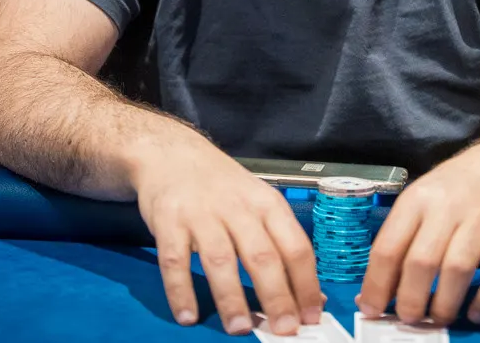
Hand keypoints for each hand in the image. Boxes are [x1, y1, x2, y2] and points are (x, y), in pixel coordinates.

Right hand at [132, 138, 323, 335]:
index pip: (295, 246)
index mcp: (266, 204)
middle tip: (283, 330)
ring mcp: (201, 213)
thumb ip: (281, 244)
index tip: (311, 316)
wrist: (172, 154)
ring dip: (231, 298)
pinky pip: (174, 261)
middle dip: (275, 297)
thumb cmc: (222, 186)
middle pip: (261, 255)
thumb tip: (310, 297)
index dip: (306, 284)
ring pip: (220, 260)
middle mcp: (237, 207)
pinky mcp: (168, 220)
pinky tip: (188, 316)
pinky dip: (180, 291)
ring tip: (240, 328)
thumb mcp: (258, 203)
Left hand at [356, 145, 479, 325]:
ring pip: (458, 269)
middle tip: (408, 319)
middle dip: (411, 300)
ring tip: (438, 320)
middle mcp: (447, 206)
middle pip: (422, 261)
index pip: (388, 247)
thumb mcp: (421, 201)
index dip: (378, 285)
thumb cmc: (454, 189)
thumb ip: (399, 241)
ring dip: (445, 304)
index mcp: (416, 199)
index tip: (373, 310)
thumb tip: (374, 293)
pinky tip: (475, 314)